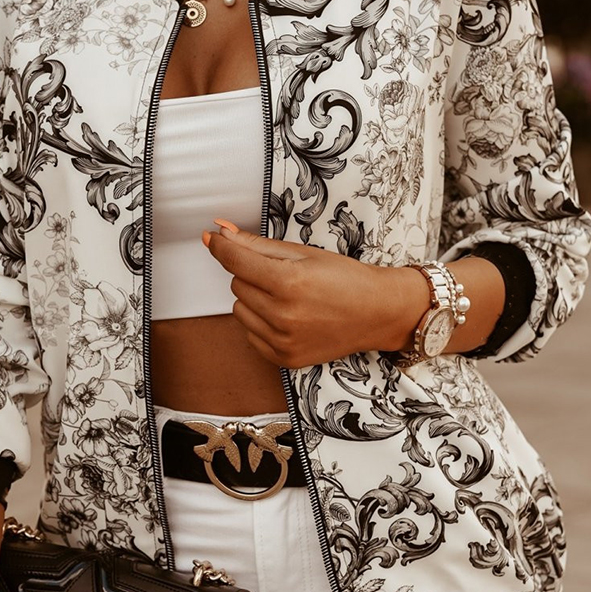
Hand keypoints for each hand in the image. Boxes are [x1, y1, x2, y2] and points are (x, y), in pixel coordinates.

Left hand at [202, 219, 427, 366]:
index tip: (213, 238)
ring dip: (254, 299)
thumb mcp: (304, 253)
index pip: (235, 261)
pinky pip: (250, 334)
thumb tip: (220, 232)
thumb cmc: (346, 279)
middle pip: (236, 284)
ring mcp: (283, 341)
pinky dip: (261, 323)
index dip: (221, 246)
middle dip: (252, 274)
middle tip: (284, 274)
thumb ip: (257, 244)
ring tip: (287, 297)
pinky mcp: (284, 358)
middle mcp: (283, 315)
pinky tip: (288, 317)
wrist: (377, 313)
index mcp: (289, 282)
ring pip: (240, 309)